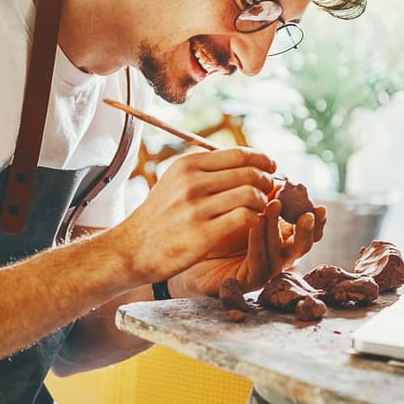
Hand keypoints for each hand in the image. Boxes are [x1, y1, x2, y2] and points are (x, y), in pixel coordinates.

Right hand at [108, 147, 277, 283]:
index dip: (262, 160)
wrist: (131, 249)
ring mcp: (196, 208)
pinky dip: (255, 220)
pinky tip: (252, 225)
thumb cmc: (160, 217)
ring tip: (261, 210)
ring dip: (264, 203)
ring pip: (251, 195)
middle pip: (250, 172)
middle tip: (270, 192)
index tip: (271, 169)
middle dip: (267, 181)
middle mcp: (192, 182)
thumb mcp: (175, 182)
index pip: (239, 154)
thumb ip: (207, 171)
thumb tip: (249, 164)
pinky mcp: (202, 234)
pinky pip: (245, 218)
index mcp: (188, 165)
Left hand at [169, 198, 327, 297]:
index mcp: (278, 231)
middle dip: (308, 227)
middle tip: (309, 212)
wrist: (183, 253)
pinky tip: (253, 222)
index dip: (314, 215)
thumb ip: (250, 186)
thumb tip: (267, 162)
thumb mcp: (230, 199)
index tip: (314, 198)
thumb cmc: (207, 223)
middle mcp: (276, 250)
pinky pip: (258, 262)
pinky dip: (258, 241)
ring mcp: (264, 266)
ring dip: (278, 227)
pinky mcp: (246, 279)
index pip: (304, 224)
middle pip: (302, 242)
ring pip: (281, 252)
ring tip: (274, 205)